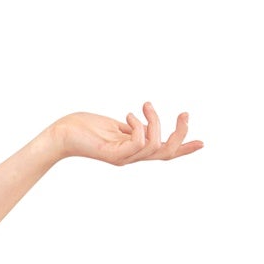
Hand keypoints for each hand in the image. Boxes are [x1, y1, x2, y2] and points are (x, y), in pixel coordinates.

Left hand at [47, 103, 202, 163]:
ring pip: (154, 145)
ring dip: (154, 121)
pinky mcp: (111, 154)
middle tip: (183, 113)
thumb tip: (145, 123)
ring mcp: (122, 157)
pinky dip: (140, 129)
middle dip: (180, 133)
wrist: (60, 134)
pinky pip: (137, 144)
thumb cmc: (84, 127)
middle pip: (166, 153)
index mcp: (133, 150)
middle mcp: (130, 157)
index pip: (164, 153)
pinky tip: (130, 117)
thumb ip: (132, 128)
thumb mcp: (115, 126)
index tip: (203, 142)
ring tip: (144, 106)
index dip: (184, 149)